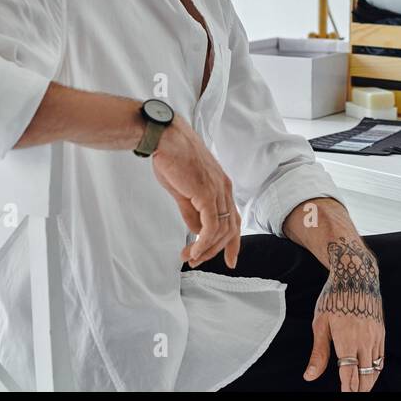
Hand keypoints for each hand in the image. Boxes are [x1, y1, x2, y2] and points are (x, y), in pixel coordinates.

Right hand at [150, 117, 240, 269]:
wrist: (165, 138)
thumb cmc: (172, 159)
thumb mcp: (183, 190)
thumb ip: (191, 211)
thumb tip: (197, 232)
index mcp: (222, 186)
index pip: (234, 219)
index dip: (233, 242)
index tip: (230, 261)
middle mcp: (225, 189)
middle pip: (230, 229)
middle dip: (216, 250)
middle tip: (197, 262)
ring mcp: (217, 191)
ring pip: (221, 230)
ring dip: (205, 249)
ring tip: (189, 258)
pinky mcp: (206, 193)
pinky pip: (211, 226)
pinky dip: (203, 242)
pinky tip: (193, 250)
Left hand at [304, 237, 384, 391]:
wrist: (356, 274)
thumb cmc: (334, 297)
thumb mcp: (320, 323)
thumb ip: (318, 353)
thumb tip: (309, 376)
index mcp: (347, 340)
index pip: (349, 374)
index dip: (347, 389)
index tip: (344, 395)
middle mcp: (365, 340)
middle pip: (364, 376)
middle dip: (358, 389)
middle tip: (351, 395)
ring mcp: (375, 336)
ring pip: (375, 369)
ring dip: (368, 382)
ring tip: (361, 389)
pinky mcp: (381, 331)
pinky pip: (381, 357)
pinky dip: (376, 370)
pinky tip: (370, 374)